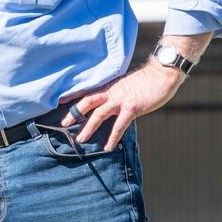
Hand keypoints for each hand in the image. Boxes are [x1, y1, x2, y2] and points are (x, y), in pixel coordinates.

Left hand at [60, 62, 183, 151]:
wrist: (162, 75)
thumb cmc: (146, 81)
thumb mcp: (126, 85)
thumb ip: (116, 94)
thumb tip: (110, 105)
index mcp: (109, 86)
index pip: (87, 91)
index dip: (73, 97)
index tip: (59, 103)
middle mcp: (111, 92)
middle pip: (87, 102)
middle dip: (74, 113)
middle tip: (63, 124)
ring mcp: (121, 99)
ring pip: (99, 114)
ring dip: (88, 127)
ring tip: (80, 139)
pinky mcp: (132, 107)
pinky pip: (119, 125)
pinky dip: (112, 137)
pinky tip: (107, 147)